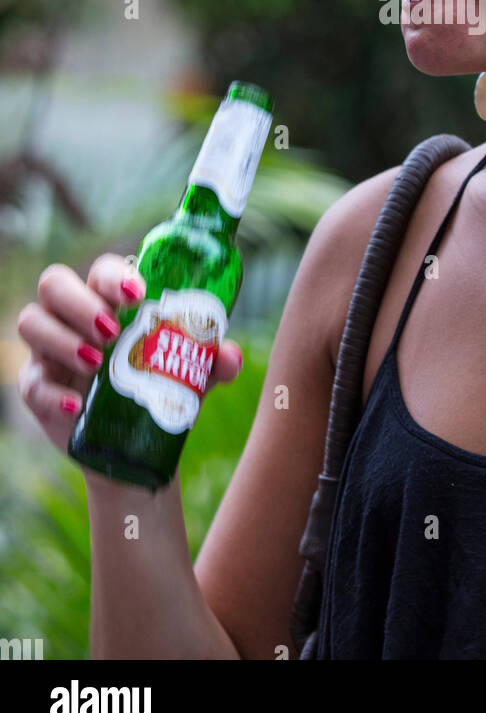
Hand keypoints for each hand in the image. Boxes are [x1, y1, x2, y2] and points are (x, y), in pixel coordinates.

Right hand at [17, 253, 243, 455]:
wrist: (136, 443)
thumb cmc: (162, 386)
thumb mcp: (194, 375)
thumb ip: (215, 362)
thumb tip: (229, 354)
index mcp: (110, 299)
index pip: (101, 269)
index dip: (113, 275)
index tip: (138, 293)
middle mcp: (74, 316)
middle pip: (55, 283)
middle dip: (80, 302)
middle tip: (112, 331)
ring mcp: (50, 350)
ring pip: (32, 321)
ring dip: (62, 339)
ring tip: (96, 363)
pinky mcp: (38, 387)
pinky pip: (30, 383)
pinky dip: (51, 392)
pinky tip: (76, 404)